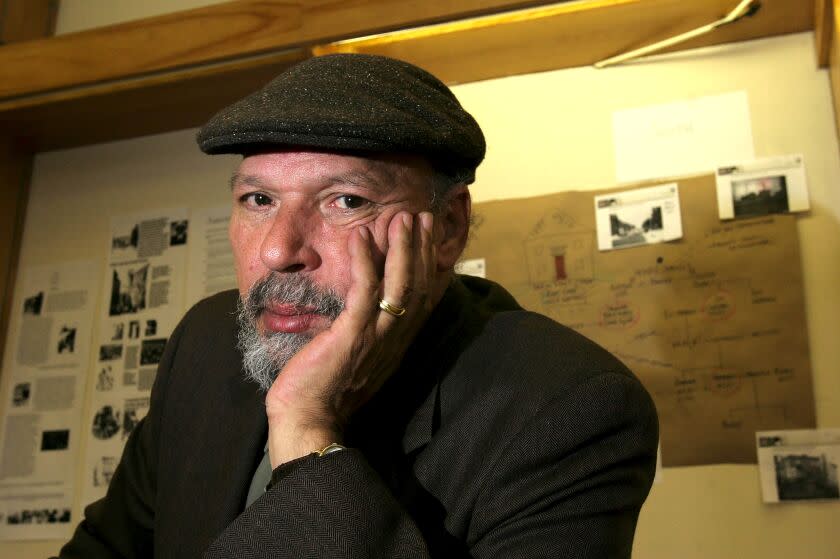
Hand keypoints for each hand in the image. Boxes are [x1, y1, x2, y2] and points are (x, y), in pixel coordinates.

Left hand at [264, 211, 438, 466]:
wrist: (308, 422)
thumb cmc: (323, 391)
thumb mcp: (354, 357)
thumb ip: (364, 333)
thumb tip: (361, 309)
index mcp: (395, 344)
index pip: (422, 298)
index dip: (428, 265)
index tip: (428, 236)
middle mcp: (393, 339)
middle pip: (418, 286)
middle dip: (421, 247)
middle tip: (421, 216)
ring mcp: (375, 338)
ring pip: (400, 286)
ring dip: (402, 247)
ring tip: (401, 217)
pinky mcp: (352, 336)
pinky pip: (364, 291)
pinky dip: (365, 261)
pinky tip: (361, 236)